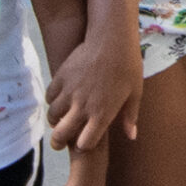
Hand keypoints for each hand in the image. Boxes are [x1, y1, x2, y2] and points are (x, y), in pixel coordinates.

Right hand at [46, 29, 143, 150]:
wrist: (112, 39)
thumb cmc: (128, 66)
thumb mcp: (135, 94)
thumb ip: (130, 117)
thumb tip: (132, 137)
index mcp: (102, 114)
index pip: (85, 144)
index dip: (84, 146)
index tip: (85, 143)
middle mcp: (83, 106)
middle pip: (61, 134)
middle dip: (59, 142)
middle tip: (59, 143)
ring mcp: (70, 92)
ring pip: (52, 115)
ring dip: (54, 121)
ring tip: (59, 120)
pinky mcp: (61, 77)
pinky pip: (49, 96)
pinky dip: (52, 101)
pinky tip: (58, 100)